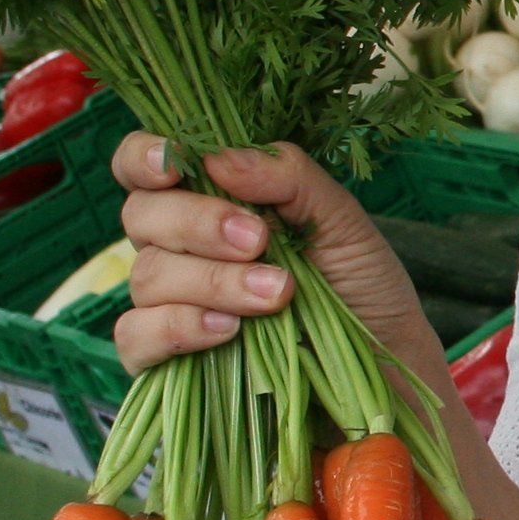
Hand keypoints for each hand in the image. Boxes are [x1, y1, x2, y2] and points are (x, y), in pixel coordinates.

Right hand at [108, 133, 433, 378]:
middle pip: (142, 217)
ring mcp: (168, 305)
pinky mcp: (166, 360)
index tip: (174, 165)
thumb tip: (218, 159)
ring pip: (148, 277)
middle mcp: (178, 249)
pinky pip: (135, 337)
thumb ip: (287, 178)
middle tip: (259, 240)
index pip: (144, 167)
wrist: (382, 361)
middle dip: (198, 223)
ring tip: (275, 295)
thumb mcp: (340, 220)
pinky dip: (178, 328)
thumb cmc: (358, 283)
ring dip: (212, 281)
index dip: (143, 158)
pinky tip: (228, 330)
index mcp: (209, 202)